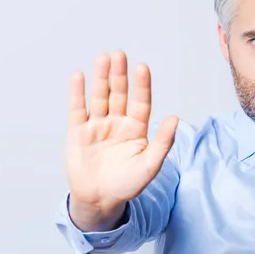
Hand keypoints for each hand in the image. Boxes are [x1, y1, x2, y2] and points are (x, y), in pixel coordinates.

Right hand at [66, 50, 177, 230]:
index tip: (142, 68)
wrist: (100, 199)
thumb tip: (176, 118)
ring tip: (104, 57)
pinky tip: (79, 76)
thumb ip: (162, 142)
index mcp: (136, 129)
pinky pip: (78, 109)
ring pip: (100, 97)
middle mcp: (118, 123)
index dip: (142, 86)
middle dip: (120, 75)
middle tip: (120, 54)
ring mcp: (98, 126)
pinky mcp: (78, 132)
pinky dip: (78, 93)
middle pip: (119, 94)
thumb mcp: (150, 165)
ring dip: (101, 78)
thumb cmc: (128, 184)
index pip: (141, 103)